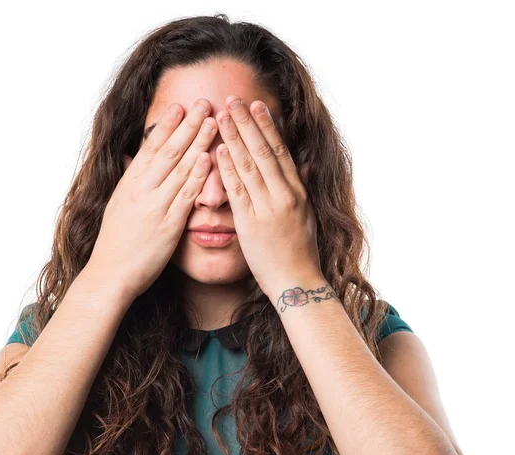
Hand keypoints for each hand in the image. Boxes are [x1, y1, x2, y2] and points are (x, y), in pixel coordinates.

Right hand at [85, 98, 218, 300]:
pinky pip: (185, 195)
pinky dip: (197, 176)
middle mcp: (142, 190)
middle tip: (204, 102)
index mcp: (130, 183)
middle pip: (169, 150)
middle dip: (188, 125)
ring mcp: (155, 206)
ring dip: (198, 142)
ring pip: (180, 168)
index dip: (167, 125)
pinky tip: (208, 158)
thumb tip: (131, 159)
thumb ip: (129, 180)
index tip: (180, 106)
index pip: (150, 147)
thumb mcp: (118, 204)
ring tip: (213, 121)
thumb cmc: (116, 242)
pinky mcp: (168, 225)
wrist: (111, 273)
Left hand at [215, 95, 322, 298]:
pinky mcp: (250, 223)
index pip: (280, 151)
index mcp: (297, 192)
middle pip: (263, 151)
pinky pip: (237, 190)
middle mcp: (284, 195)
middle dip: (248, 123)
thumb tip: (304, 163)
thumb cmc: (301, 251)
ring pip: (249, 165)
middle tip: (233, 99)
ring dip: (234, 137)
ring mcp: (267, 208)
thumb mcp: (308, 215)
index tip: (257, 105)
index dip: (268, 126)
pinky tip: (218, 149)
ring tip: (222, 115)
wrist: (297, 282)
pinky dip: (227, 168)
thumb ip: (303, 186)